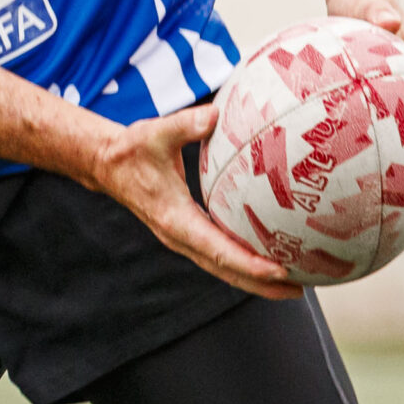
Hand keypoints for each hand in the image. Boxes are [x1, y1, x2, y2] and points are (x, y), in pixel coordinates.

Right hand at [89, 107, 296, 298]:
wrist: (106, 164)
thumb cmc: (130, 149)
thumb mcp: (154, 132)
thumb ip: (185, 124)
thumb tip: (216, 114)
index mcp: (174, 218)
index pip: (215, 250)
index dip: (247, 263)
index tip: (277, 270)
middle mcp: (179, 236)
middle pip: (224, 270)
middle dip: (260, 284)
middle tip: (297, 289)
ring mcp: (183, 237)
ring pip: (222, 268)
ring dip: (254, 280)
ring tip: (292, 285)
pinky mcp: (187, 232)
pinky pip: (219, 255)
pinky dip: (243, 264)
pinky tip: (267, 258)